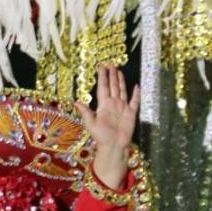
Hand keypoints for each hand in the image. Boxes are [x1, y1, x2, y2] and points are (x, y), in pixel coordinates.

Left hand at [77, 66, 139, 188]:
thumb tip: (75, 102)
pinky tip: (136, 86)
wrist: (114, 146)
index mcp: (104, 105)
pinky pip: (134, 101)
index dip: (102, 77)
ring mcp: (122, 108)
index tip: (101, 67)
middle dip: (111, 75)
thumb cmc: (101, 137)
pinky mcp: (131, 113)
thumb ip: (85, 112)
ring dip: (121, 81)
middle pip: (113, 86)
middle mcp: (113, 104)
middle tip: (111, 64)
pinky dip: (136, 94)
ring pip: (122, 90)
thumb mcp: (91, 124)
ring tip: (119, 71)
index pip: (103, 87)